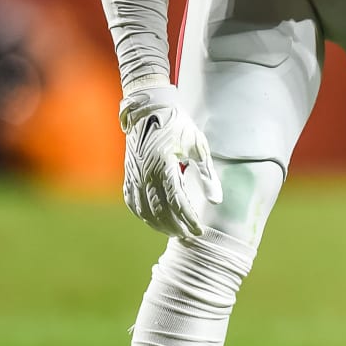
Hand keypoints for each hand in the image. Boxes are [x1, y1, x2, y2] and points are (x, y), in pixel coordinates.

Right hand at [118, 84, 221, 240]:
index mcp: (164, 165)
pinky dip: (142, 214)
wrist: (150, 108)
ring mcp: (134, 174)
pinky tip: (153, 220)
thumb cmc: (178, 125)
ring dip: (159, 224)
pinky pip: (132, 201)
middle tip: (189, 236)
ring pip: (144, 209)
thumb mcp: (198, 147)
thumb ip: (207, 175)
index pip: (178, 202)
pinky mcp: (129, 173)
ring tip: (174, 232)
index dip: (188, 219)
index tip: (199, 231)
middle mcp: (146, 173)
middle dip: (175, 227)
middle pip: (160, 210)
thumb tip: (217, 201)